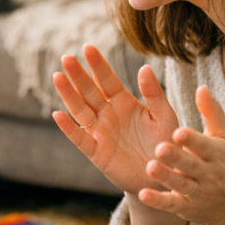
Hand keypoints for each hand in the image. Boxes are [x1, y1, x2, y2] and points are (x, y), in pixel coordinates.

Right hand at [52, 44, 178, 194]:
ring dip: (68, 95)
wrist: (164, 176)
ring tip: (57, 77)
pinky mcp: (97, 153)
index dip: (98, 65)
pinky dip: (68, 128)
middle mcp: (108, 114)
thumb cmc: (166, 144)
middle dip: (78, 75)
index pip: (108, 80)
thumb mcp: (165, 117)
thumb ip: (154, 94)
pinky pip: (80, 139)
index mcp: (124, 102)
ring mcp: (100, 132)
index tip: (88, 47)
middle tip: (66, 58)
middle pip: (89, 92)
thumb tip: (145, 67)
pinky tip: (58, 115)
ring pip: (80, 110)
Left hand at [139, 86, 224, 224]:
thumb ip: (211, 112)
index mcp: (216, 153)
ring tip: (150, 167)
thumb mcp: (224, 136)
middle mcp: (208, 173)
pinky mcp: (186, 207)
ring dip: (166, 178)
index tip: (178, 131)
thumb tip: (201, 87)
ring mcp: (197, 191)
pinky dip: (158, 201)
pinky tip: (143, 194)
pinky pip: (171, 204)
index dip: (192, 139)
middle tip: (160, 147)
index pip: (204, 145)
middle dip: (177, 158)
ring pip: (181, 185)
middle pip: (191, 165)